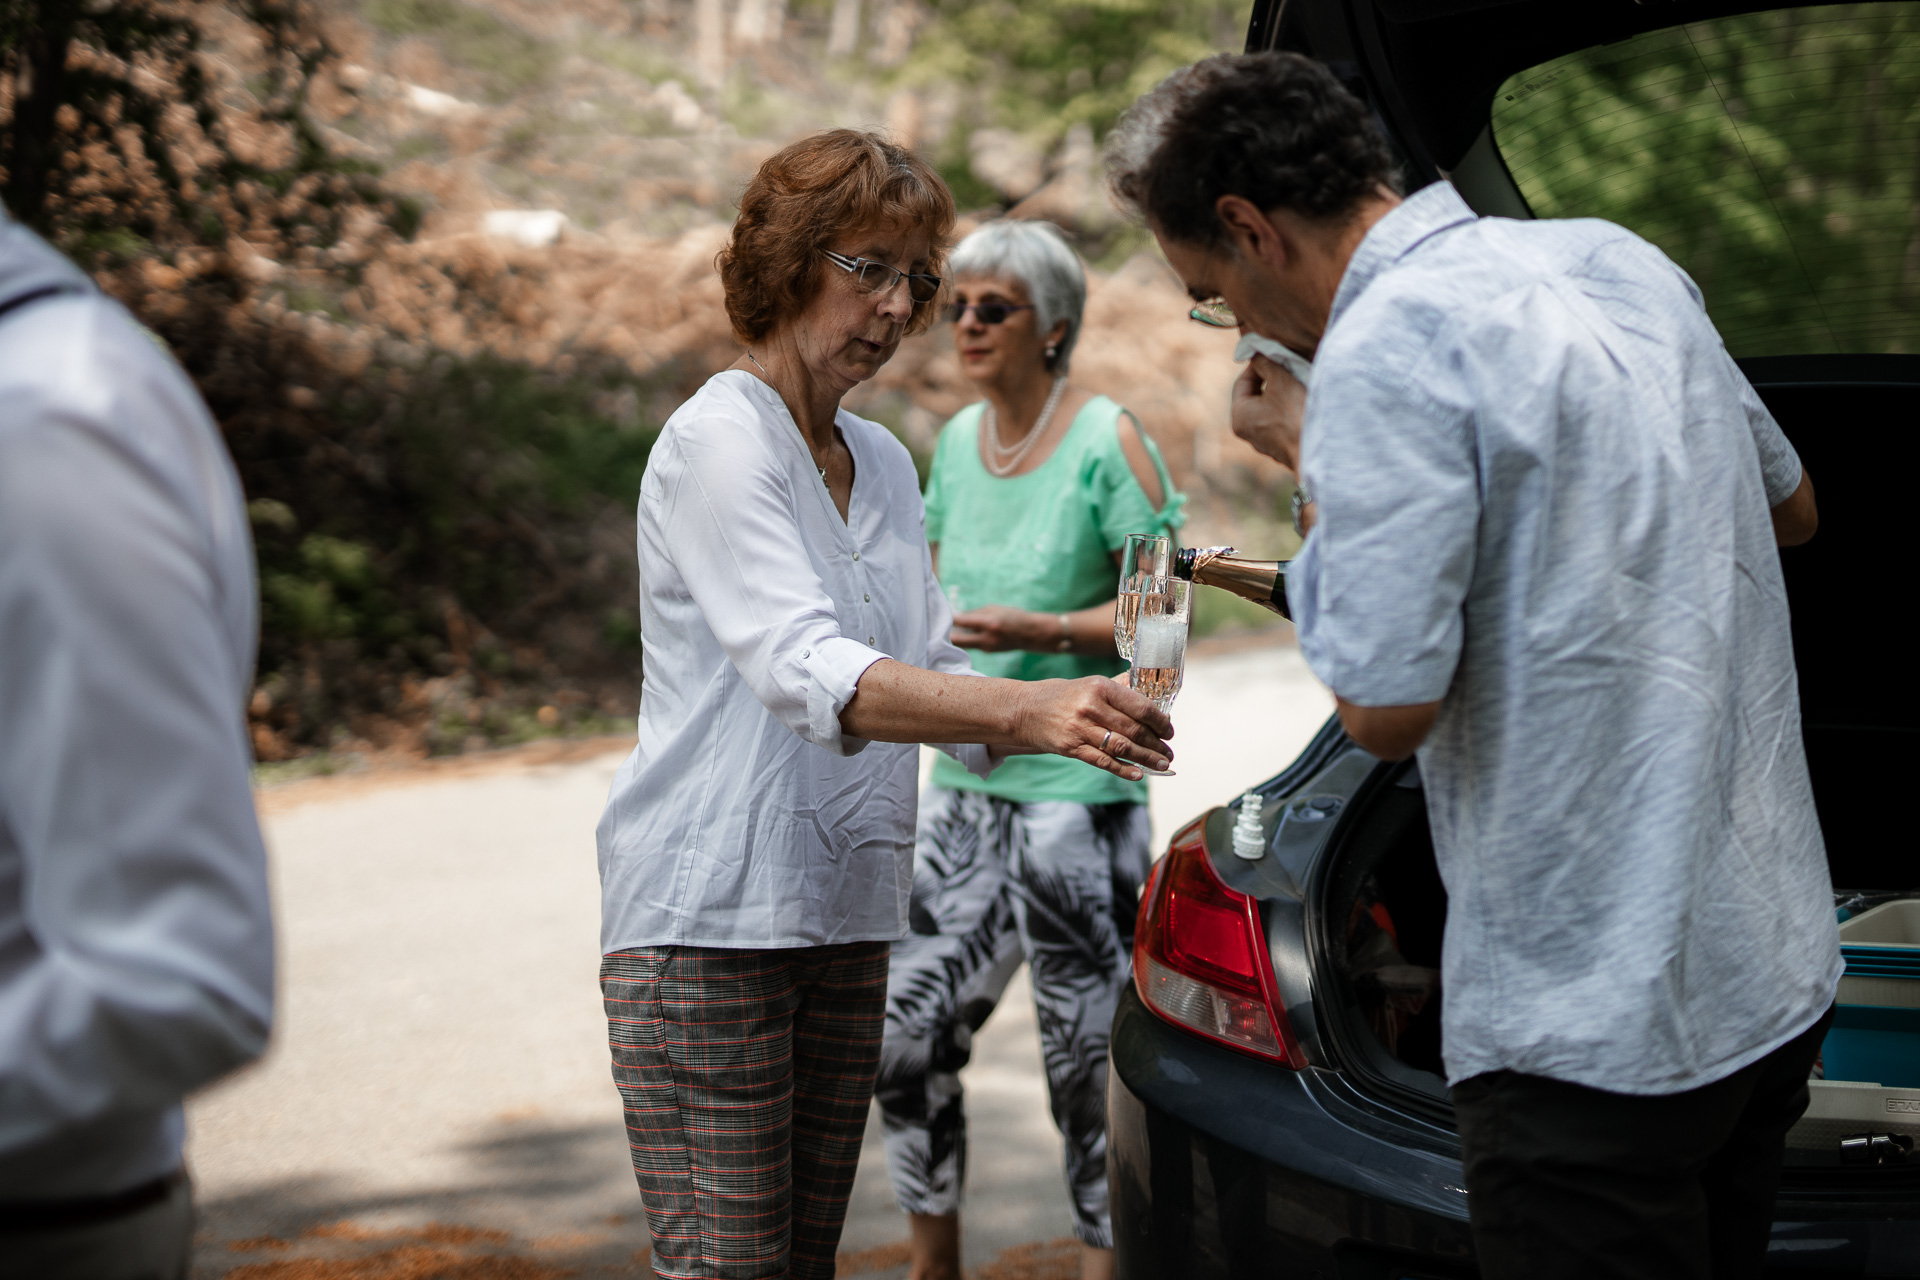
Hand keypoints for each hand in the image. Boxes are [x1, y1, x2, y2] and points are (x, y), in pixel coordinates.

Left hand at [952, 604, 1045, 651]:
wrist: (1030, 634)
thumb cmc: (1012, 617)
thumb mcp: (994, 609)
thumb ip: (975, 614)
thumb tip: (957, 617)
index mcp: (989, 623)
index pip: (962, 621)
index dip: (950, 618)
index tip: (943, 614)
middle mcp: (986, 638)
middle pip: (957, 640)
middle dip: (947, 633)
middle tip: (940, 627)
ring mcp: (986, 647)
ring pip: (963, 644)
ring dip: (956, 637)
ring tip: (951, 629)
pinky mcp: (987, 651)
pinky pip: (972, 645)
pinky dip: (967, 639)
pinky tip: (965, 633)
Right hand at [1009, 676, 1172, 779]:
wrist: (1025, 710)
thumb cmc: (1063, 696)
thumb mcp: (1090, 684)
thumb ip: (1119, 688)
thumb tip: (1150, 693)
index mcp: (1100, 687)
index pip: (1140, 706)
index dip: (1160, 722)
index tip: (1169, 731)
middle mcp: (1091, 707)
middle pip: (1134, 730)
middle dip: (1156, 744)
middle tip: (1168, 753)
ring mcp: (1080, 729)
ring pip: (1122, 747)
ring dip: (1146, 759)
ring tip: (1161, 765)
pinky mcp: (1071, 747)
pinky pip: (1103, 761)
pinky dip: (1123, 769)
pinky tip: (1138, 774)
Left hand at [1230, 353, 1305, 473]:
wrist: (1320, 448)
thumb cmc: (1296, 412)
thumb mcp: (1280, 379)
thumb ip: (1265, 363)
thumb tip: (1257, 353)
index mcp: (1239, 417)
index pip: (1242, 382)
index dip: (1256, 365)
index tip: (1272, 354)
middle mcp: (1247, 433)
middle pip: (1255, 396)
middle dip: (1270, 380)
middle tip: (1287, 368)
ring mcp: (1265, 444)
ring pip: (1269, 410)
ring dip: (1281, 395)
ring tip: (1297, 384)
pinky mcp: (1282, 449)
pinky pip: (1281, 423)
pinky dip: (1289, 411)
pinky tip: (1303, 403)